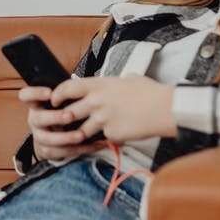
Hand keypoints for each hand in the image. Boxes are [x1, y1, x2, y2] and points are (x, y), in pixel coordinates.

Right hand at [20, 85, 109, 161]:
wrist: (56, 136)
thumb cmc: (63, 111)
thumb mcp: (61, 100)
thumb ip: (66, 93)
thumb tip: (80, 84)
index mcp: (36, 104)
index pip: (26, 95)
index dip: (35, 93)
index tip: (49, 93)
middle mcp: (35, 119)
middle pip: (38, 118)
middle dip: (54, 118)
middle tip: (69, 116)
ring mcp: (39, 135)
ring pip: (47, 138)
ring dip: (65, 137)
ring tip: (81, 135)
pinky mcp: (47, 150)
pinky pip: (60, 152)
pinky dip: (78, 149)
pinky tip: (93, 144)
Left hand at [21, 75, 177, 159]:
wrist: (165, 108)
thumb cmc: (150, 93)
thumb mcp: (127, 79)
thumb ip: (113, 83)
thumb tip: (112, 83)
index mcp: (98, 85)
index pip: (67, 88)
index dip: (57, 95)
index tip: (54, 100)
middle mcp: (96, 101)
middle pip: (69, 113)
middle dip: (65, 120)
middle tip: (65, 123)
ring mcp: (102, 118)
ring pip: (82, 131)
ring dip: (82, 134)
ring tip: (84, 136)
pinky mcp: (111, 133)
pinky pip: (103, 139)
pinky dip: (106, 140)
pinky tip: (114, 136)